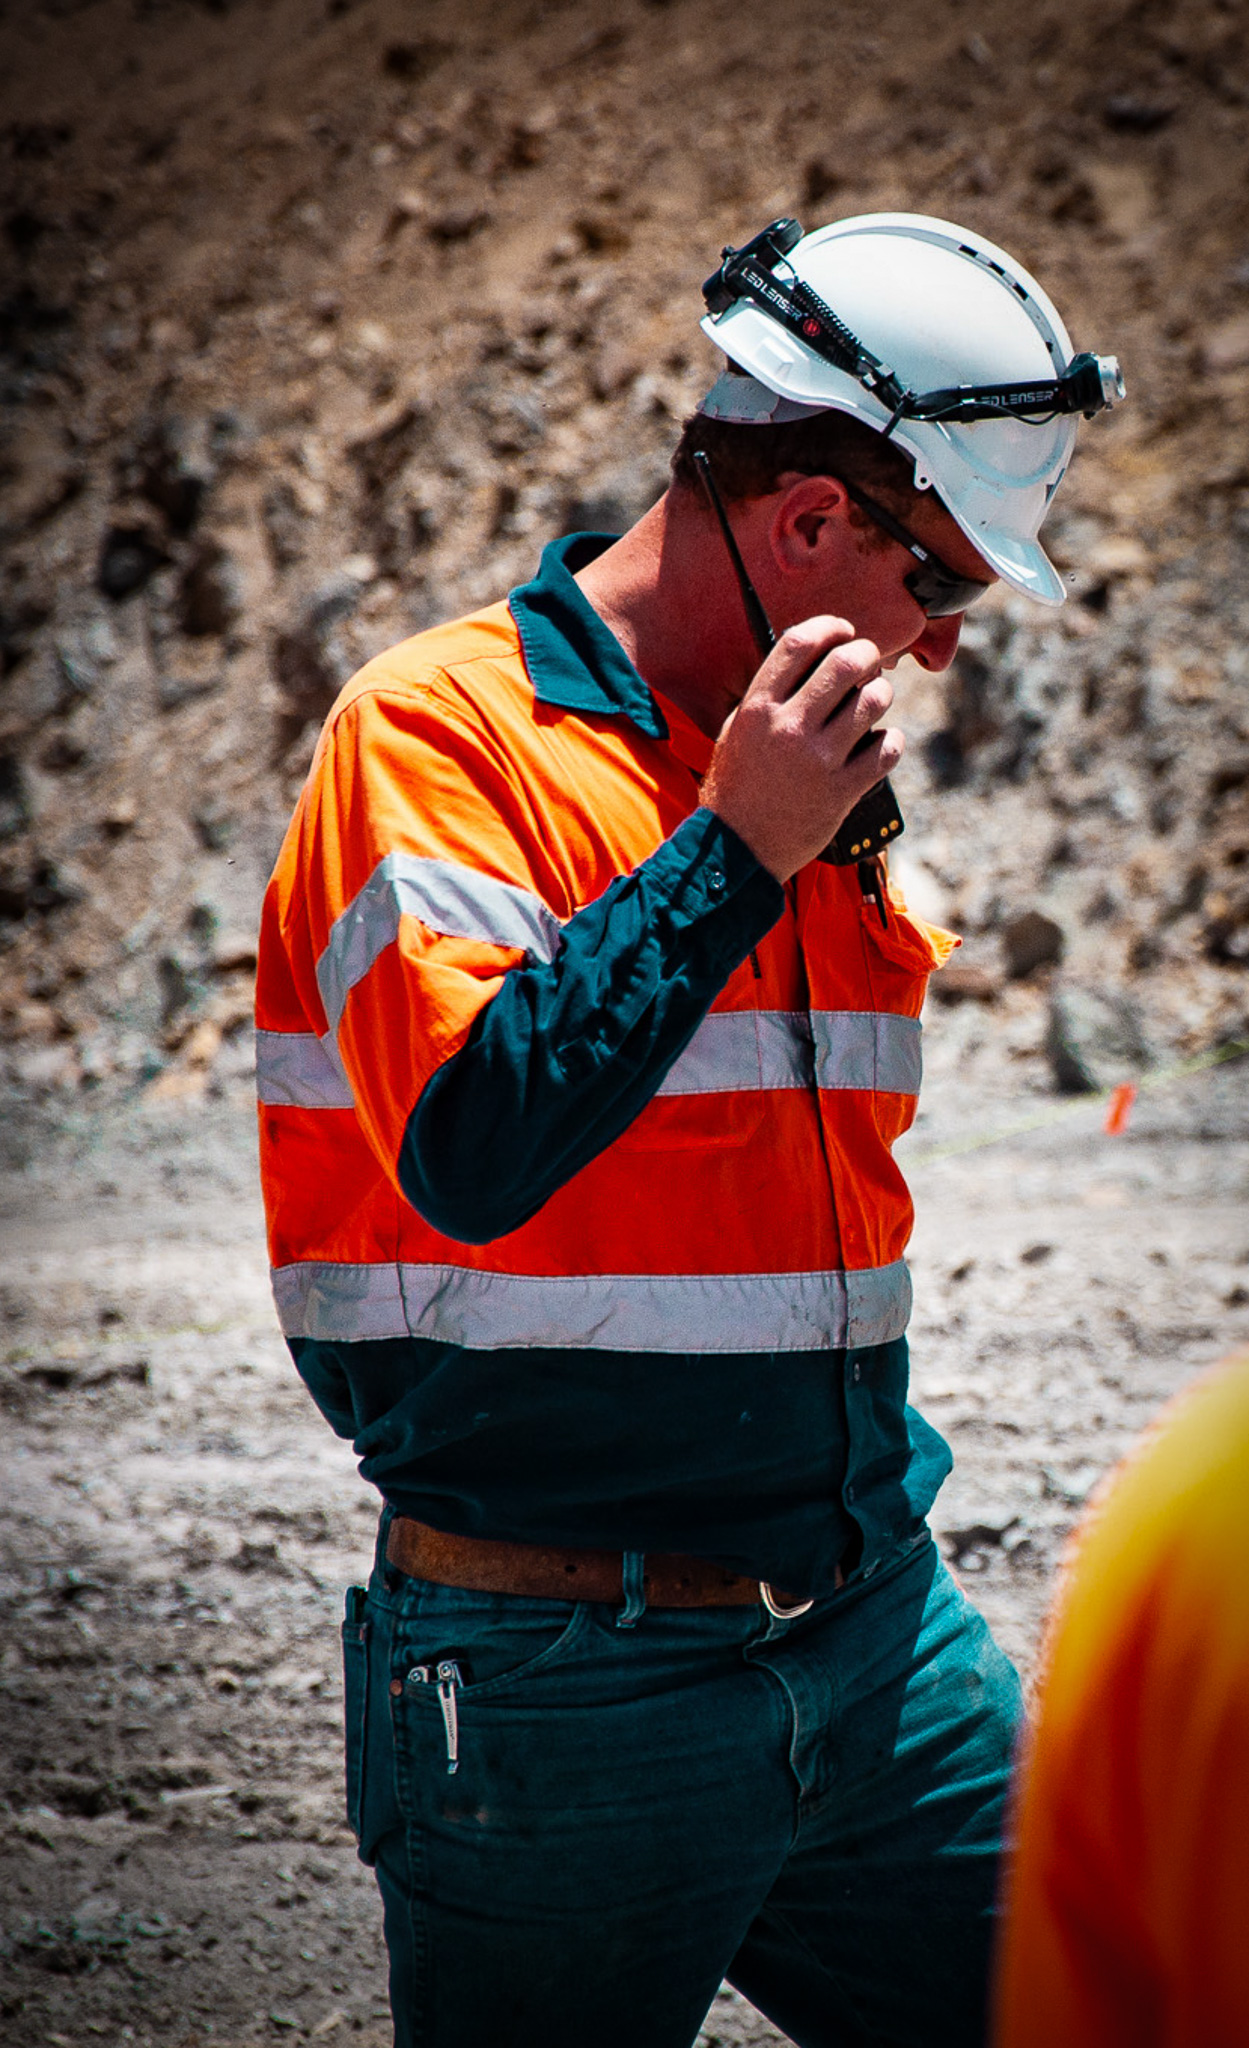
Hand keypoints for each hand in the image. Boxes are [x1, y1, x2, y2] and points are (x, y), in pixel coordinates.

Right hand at [701, 616, 904, 882]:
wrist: (737, 850)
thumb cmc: (735, 788)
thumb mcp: (735, 732)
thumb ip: (768, 696)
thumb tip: (807, 661)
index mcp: (759, 708)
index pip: (800, 643)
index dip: (830, 627)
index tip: (842, 631)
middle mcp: (789, 728)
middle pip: (846, 663)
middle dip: (866, 655)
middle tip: (868, 663)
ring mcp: (819, 760)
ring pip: (874, 701)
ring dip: (882, 693)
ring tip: (875, 701)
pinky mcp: (843, 791)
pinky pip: (887, 749)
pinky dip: (891, 741)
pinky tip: (880, 743)